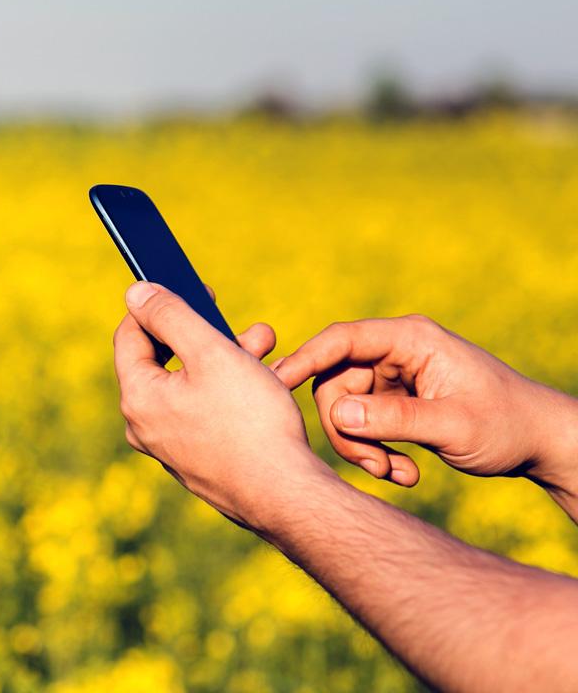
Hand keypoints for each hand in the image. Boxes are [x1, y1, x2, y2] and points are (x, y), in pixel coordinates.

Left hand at [113, 281, 331, 531]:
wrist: (286, 496)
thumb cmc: (250, 422)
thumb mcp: (211, 352)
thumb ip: (170, 316)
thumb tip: (135, 293)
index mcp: (138, 397)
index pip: (130, 335)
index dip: (159, 305)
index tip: (195, 288)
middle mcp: (145, 425)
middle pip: (166, 360)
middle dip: (207, 333)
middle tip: (245, 324)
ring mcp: (170, 447)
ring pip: (192, 385)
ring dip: (227, 358)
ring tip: (267, 346)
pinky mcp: (197, 460)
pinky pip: (205, 412)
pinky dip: (230, 390)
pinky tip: (267, 382)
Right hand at [273, 315, 577, 495]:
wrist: (540, 444)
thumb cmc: (506, 425)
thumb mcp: (452, 425)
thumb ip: (393, 419)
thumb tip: (336, 416)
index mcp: (411, 340)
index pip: (342, 340)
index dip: (304, 360)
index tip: (275, 384)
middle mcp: (396, 353)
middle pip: (335, 383)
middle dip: (346, 430)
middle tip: (374, 467)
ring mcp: (394, 378)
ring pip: (345, 410)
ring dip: (363, 448)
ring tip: (396, 474)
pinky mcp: (394, 402)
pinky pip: (363, 425)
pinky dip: (376, 452)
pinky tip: (405, 473)